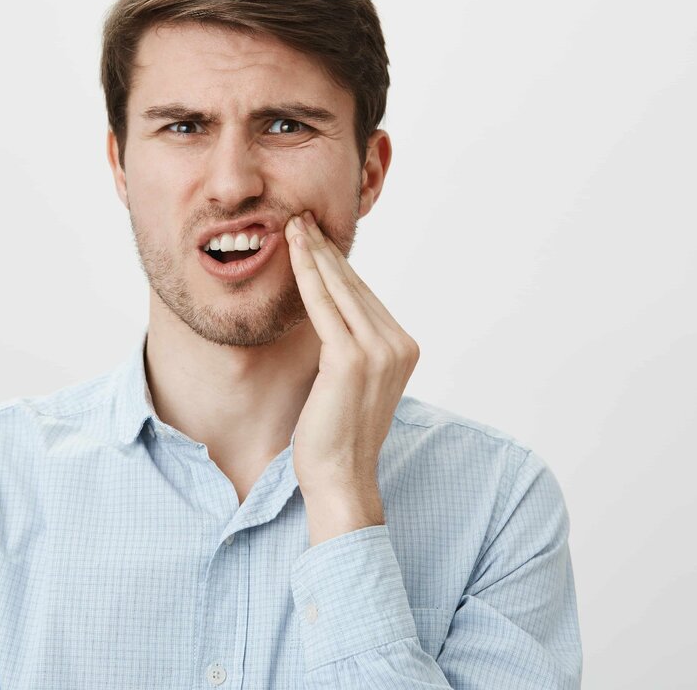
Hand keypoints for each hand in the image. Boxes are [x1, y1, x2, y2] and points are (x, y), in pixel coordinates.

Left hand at [285, 210, 419, 544]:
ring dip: (315, 253)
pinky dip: (306, 275)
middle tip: (302, 218)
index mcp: (403, 347)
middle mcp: (398, 344)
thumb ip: (350, 345)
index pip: (365, 295)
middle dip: (326, 249)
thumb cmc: (336, 435)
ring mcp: (379, 351)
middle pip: (354, 285)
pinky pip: (323, 306)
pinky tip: (292, 252)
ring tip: (294, 225)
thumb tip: (329, 312)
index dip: (338, 263)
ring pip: (340, 289)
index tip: (316, 236)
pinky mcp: (351, 359)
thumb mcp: (351, 381)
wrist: (341, 477)